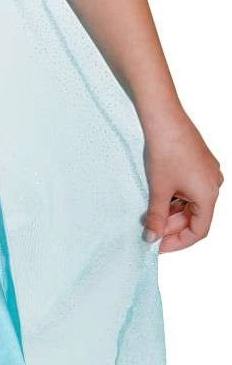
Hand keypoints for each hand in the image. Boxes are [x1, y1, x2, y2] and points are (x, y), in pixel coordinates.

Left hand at [141, 109, 222, 251]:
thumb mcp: (158, 190)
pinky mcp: (199, 162)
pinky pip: (190, 188)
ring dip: (173, 212)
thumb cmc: (164, 151)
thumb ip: (156, 217)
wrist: (163, 117)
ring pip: (192, 203)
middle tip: (151, 233)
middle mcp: (213, 184)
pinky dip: (175, 197)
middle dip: (173, 227)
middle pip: (196, 217)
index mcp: (209, 194)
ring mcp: (207, 172)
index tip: (159, 247)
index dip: (178, 242)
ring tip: (151, 216)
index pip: (199, 231)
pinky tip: (158, 198)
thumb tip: (151, 238)